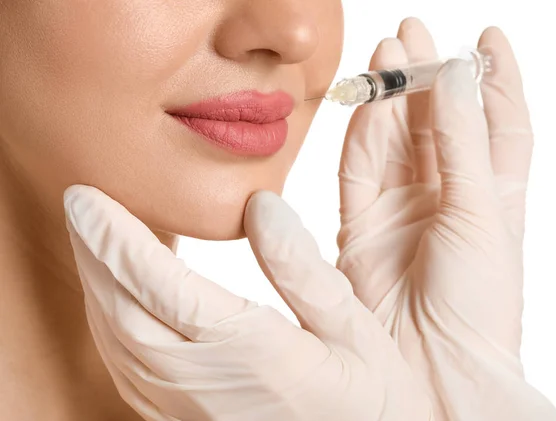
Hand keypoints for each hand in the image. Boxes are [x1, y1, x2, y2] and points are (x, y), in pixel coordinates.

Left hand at [63, 185, 432, 420]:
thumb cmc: (370, 401)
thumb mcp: (356, 332)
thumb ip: (304, 271)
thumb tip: (260, 206)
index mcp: (252, 355)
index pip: (162, 287)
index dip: (116, 238)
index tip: (86, 196)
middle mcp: (205, 385)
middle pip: (122, 312)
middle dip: (94, 253)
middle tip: (82, 204)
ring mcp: (188, 409)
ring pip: (116, 342)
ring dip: (97, 285)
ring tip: (96, 239)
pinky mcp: (185, 420)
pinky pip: (127, 369)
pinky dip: (110, 323)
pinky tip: (119, 297)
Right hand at [336, 19, 555, 420]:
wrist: (431, 366)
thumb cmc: (478, 302)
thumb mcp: (483, 212)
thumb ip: (462, 142)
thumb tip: (453, 74)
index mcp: (494, 196)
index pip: (499, 125)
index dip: (495, 80)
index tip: (488, 38)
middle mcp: (447, 197)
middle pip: (438, 123)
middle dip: (429, 75)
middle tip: (415, 31)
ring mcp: (402, 208)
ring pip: (395, 139)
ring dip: (391, 96)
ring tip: (388, 52)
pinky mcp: (361, 223)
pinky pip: (360, 168)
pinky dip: (363, 132)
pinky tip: (370, 101)